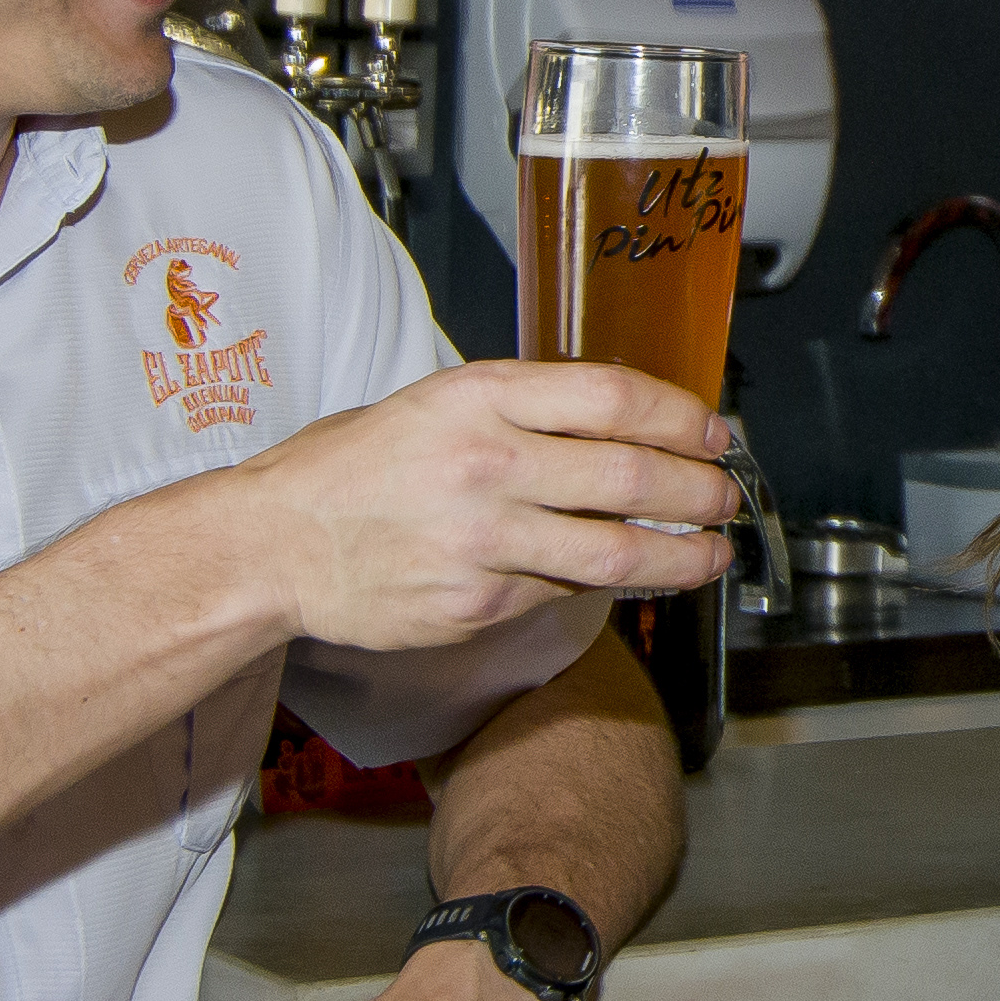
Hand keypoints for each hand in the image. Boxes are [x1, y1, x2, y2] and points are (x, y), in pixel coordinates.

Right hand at [223, 360, 739, 648]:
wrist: (272, 546)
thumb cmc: (347, 471)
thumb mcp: (432, 404)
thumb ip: (519, 411)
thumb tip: (617, 424)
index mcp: (479, 397)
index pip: (613, 397)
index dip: (681, 416)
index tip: (712, 432)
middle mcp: (488, 463)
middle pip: (631, 476)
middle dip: (699, 491)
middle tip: (727, 496)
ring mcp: (485, 540)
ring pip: (615, 552)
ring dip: (681, 555)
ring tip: (711, 553)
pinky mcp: (479, 603)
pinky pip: (564, 592)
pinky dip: (600, 585)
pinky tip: (620, 577)